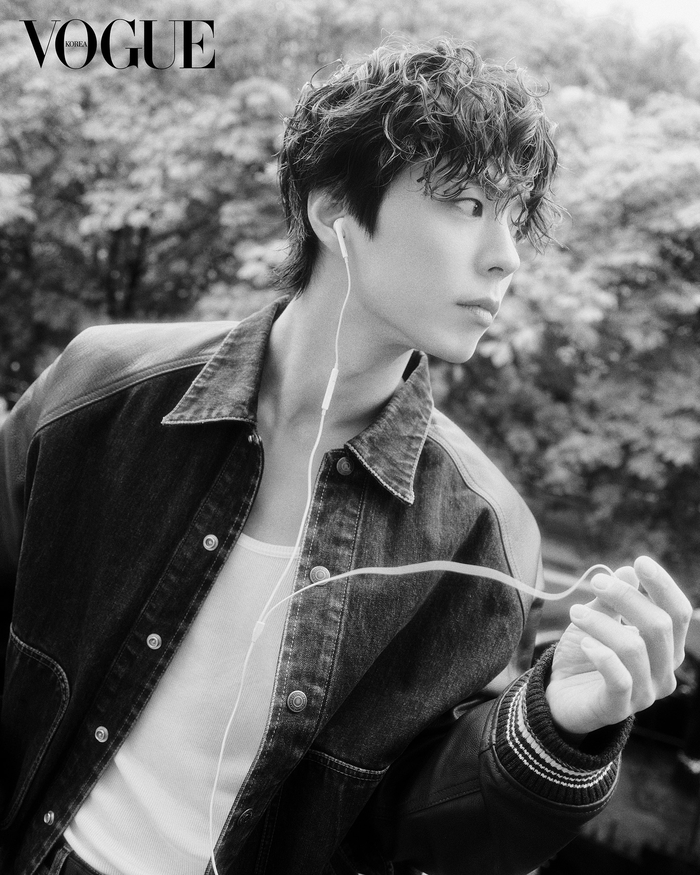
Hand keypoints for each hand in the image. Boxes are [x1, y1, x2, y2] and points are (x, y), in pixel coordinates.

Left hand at [546, 556, 692, 737]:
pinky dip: (601, 655)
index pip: (678, 614)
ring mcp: (644, 693)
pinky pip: (619, 678)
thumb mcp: (598, 620)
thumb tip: (627, 571)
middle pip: (659, 626)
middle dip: (627, 597)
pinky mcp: (619, 708)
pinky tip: (585, 642)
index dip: (663, 586)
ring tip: (575, 612)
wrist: (560, 694)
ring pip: (634, 648)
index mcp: (666, 649)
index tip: (639, 561)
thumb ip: (613, 600)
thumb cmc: (586, 654)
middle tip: (597, 582)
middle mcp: (663, 673)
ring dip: (602, 622)